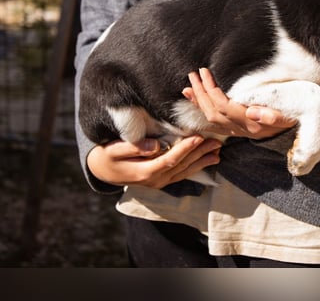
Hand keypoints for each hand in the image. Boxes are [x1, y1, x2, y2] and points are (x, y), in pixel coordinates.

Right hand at [86, 136, 221, 188]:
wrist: (102, 171)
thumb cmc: (107, 156)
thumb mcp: (113, 150)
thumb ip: (133, 147)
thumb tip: (155, 145)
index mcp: (145, 172)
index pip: (169, 159)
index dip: (185, 149)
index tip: (198, 137)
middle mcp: (155, 180)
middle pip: (182, 166)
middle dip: (200, 153)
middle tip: (217, 142)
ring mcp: (159, 182)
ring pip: (185, 171)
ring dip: (202, 161)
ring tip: (218, 153)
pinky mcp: (162, 180)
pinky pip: (182, 174)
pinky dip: (196, 167)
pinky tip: (208, 161)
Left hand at [182, 67, 296, 138]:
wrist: (310, 124)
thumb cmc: (301, 111)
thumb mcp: (292, 112)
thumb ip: (273, 116)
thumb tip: (251, 111)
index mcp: (254, 124)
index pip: (223, 107)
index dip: (210, 90)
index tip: (204, 72)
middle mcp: (245, 130)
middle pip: (213, 114)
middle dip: (200, 94)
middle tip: (193, 75)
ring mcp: (243, 132)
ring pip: (213, 121)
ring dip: (199, 103)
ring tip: (188, 88)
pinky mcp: (242, 130)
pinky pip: (217, 124)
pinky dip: (205, 112)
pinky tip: (197, 102)